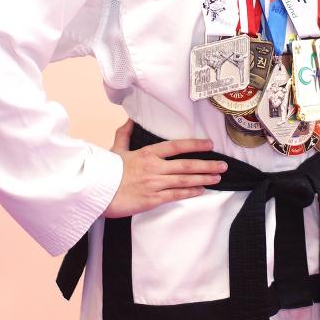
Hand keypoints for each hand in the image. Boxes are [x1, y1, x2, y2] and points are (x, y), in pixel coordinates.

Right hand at [102, 119, 227, 218]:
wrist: (97, 192)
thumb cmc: (106, 171)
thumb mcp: (116, 149)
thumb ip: (124, 134)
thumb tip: (129, 119)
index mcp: (147, 153)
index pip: (176, 146)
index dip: (194, 144)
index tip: (209, 144)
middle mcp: (154, 167)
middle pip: (186, 165)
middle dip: (207, 165)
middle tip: (222, 165)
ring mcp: (155, 184)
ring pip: (184, 180)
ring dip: (203, 178)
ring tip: (217, 177)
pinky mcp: (152, 200)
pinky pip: (175, 195)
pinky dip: (190, 192)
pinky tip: (200, 190)